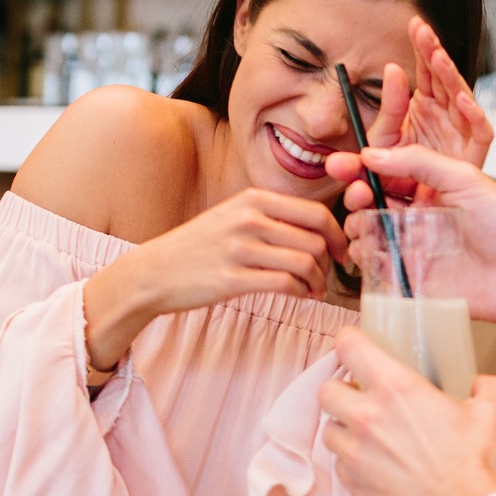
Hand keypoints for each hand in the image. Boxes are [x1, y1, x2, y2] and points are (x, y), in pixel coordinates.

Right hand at [83, 189, 347, 370]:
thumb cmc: (199, 247)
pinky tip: (300, 296)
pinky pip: (284, 284)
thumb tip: (317, 229)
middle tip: (327, 276)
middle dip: (330, 263)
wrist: (154, 272)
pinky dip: (301, 292)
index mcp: (253, 199)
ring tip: (314, 290)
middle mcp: (248, 219)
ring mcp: (239, 248)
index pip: (315, 213)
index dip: (337, 236)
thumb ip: (271, 217)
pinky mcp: (231, 279)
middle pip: (315, 240)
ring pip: (304, 263)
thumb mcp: (233, 215)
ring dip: (318, 281)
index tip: (340, 253)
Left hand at [319, 327, 495, 495]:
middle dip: (342, 389)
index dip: (350, 342)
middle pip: (327, 389)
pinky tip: (377, 465)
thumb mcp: (492, 415)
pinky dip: (353, 461)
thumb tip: (483, 385)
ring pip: (329, 428)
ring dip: (344, 427)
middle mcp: (367, 418)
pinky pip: (340, 464)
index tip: (356, 345)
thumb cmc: (478, 469)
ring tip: (370, 434)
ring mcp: (356, 455)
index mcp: (397, 389)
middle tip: (363, 395)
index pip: (349, 347)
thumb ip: (487, 388)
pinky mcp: (354, 487)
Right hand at [325, 144, 495, 360]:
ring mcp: (414, 248)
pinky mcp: (411, 280)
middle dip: (356, 196)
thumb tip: (374, 154)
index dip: (362, 168)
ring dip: (358, 226)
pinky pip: (377, 268)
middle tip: (357, 194)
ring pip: (369, 234)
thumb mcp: (465, 177)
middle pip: (372, 203)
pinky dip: (365, 259)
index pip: (387, 173)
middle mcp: (419, 218)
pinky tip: (369, 250)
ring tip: (364, 224)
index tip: (344, 164)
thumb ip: (419, 162)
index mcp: (432, 189)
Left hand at [366, 17, 493, 198]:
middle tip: (423, 31)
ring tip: (437, 57)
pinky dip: (474, 116)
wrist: (422, 220)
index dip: (423, 48)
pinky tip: (461, 101)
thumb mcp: (379, 161)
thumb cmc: (403, 186)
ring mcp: (462, 135)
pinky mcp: (474, 156)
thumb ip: (367, 145)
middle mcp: (446, 117)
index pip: (426, 72)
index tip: (415, 25)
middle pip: (444, 79)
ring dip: (450, 76)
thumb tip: (361, 119)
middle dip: (434, 53)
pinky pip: (481, 134)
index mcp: (426, 109)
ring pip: (462, 98)